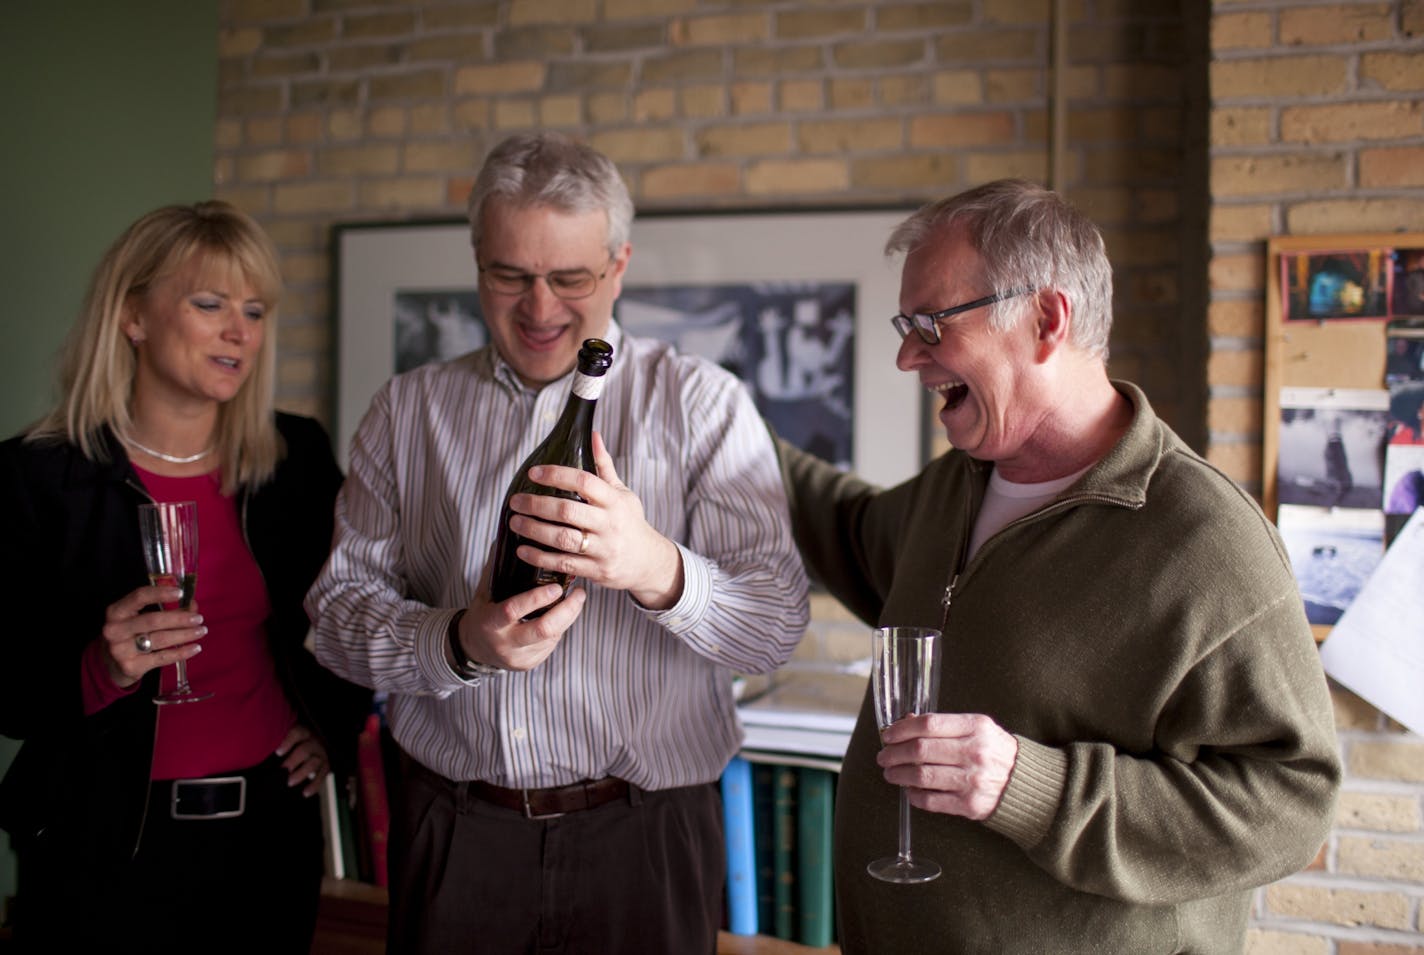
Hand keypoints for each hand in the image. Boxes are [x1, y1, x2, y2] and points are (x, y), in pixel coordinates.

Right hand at [99, 584, 206, 688]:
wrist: (111, 665)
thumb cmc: (131, 635)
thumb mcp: (139, 618)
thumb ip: (165, 609)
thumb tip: (192, 605)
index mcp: (116, 611)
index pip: (139, 597)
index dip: (160, 593)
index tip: (181, 592)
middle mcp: (115, 630)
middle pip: (153, 620)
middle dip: (179, 618)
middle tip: (199, 618)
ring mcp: (120, 650)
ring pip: (160, 639)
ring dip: (185, 635)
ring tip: (201, 631)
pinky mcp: (130, 666)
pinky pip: (161, 657)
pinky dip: (181, 652)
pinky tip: (195, 648)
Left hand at [276, 724, 328, 796]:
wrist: (306, 752)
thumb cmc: (288, 748)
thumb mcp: (281, 744)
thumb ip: (270, 749)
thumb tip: (250, 758)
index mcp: (301, 733)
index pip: (297, 733)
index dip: (289, 741)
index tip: (278, 753)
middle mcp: (313, 742)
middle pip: (305, 749)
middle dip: (294, 760)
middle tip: (283, 770)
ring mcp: (320, 754)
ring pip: (314, 762)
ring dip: (302, 773)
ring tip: (289, 782)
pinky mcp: (325, 766)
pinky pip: (322, 775)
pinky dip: (314, 785)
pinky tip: (305, 793)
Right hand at [462, 545, 585, 671]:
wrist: (473, 649)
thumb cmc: (482, 612)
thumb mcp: (484, 591)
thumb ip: (497, 567)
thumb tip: (510, 535)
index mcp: (490, 623)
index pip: (513, 610)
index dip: (536, 598)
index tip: (557, 586)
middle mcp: (505, 644)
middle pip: (543, 630)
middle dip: (567, 610)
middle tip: (580, 593)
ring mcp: (519, 657)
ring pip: (553, 637)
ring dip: (568, 616)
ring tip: (577, 598)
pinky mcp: (530, 664)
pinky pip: (552, 644)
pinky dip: (561, 627)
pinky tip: (563, 614)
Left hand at [506, 431, 683, 609]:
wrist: (648, 562)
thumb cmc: (630, 522)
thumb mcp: (622, 493)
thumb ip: (604, 466)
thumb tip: (592, 435)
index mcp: (615, 501)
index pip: (584, 481)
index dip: (557, 475)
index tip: (533, 473)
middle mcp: (610, 524)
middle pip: (568, 511)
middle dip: (537, 505)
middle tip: (515, 500)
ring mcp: (603, 549)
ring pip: (562, 538)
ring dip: (534, 530)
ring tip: (515, 521)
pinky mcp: (596, 570)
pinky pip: (563, 563)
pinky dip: (539, 557)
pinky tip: (522, 550)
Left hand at [877, 712, 1018, 820]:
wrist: (1024, 784)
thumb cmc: (994, 752)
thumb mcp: (978, 728)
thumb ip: (944, 725)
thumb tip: (905, 722)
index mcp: (976, 728)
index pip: (928, 725)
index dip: (902, 729)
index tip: (888, 735)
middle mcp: (975, 752)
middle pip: (921, 750)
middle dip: (894, 753)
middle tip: (883, 756)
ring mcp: (973, 780)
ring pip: (922, 776)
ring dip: (899, 775)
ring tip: (890, 773)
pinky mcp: (970, 805)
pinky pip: (931, 801)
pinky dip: (914, 796)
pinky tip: (910, 791)